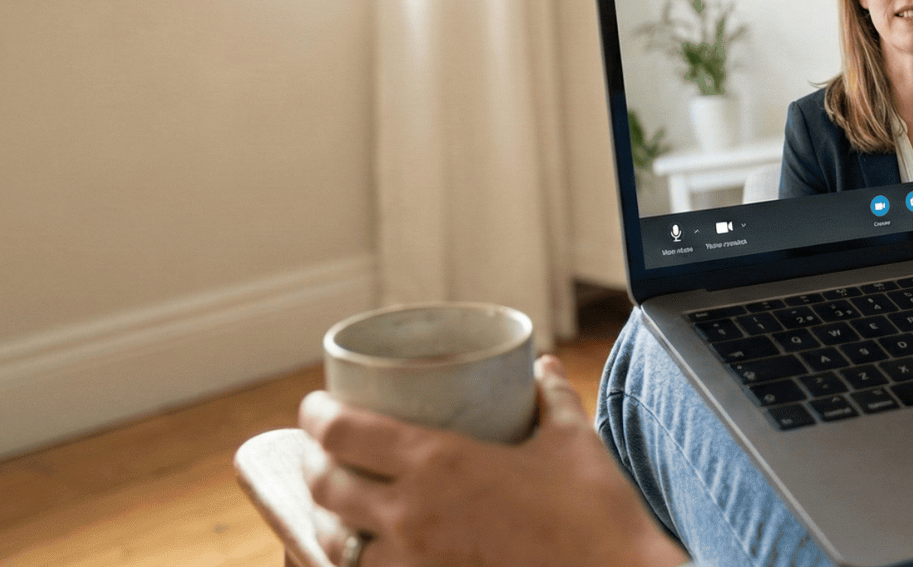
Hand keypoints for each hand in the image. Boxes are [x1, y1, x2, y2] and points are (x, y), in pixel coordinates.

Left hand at [300, 355, 687, 566]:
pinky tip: (370, 553)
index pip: (343, 434)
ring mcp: (415, 564)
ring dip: (329, 522)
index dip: (316, 416)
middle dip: (314, 466)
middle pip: (325, 488)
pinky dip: (359, 563)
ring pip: (336, 545)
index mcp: (440, 463)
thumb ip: (551, 399)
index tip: (316, 406)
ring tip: (342, 507)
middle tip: (325, 451)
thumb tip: (542, 367)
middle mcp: (412, 515)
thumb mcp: (574, 442)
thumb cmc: (597, 513)